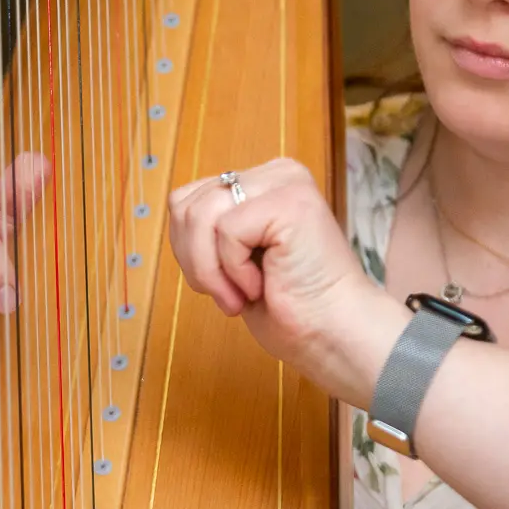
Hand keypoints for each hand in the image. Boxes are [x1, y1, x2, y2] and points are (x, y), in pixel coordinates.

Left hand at [167, 158, 403, 404]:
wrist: (333, 336)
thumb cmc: (290, 307)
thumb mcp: (232, 257)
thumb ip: (208, 227)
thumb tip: (176, 206)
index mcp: (262, 182)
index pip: (186, 200)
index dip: (188, 250)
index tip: (221, 283)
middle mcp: (275, 173)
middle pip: (184, 205)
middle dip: (194, 261)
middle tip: (230, 294)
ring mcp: (285, 183)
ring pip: (200, 216)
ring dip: (211, 270)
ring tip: (243, 293)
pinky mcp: (289, 201)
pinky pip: (226, 230)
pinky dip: (234, 270)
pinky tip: (262, 284)